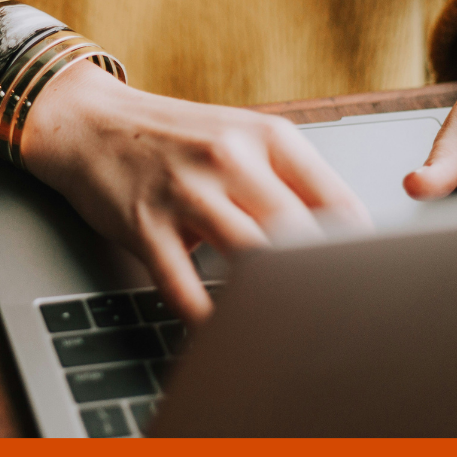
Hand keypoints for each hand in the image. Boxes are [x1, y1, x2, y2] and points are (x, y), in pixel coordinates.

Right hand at [20, 63, 369, 326]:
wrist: (89, 123)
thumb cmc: (173, 138)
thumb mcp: (239, 138)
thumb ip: (289, 180)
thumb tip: (346, 239)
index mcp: (267, 136)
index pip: (336, 201)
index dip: (359, 252)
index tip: (368, 286)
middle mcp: (229, 158)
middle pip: (297, 234)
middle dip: (320, 282)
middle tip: (335, 320)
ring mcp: (185, 192)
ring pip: (249, 259)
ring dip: (269, 301)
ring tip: (285, 332)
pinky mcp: (144, 224)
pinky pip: (183, 286)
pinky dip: (206, 318)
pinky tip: (221, 333)